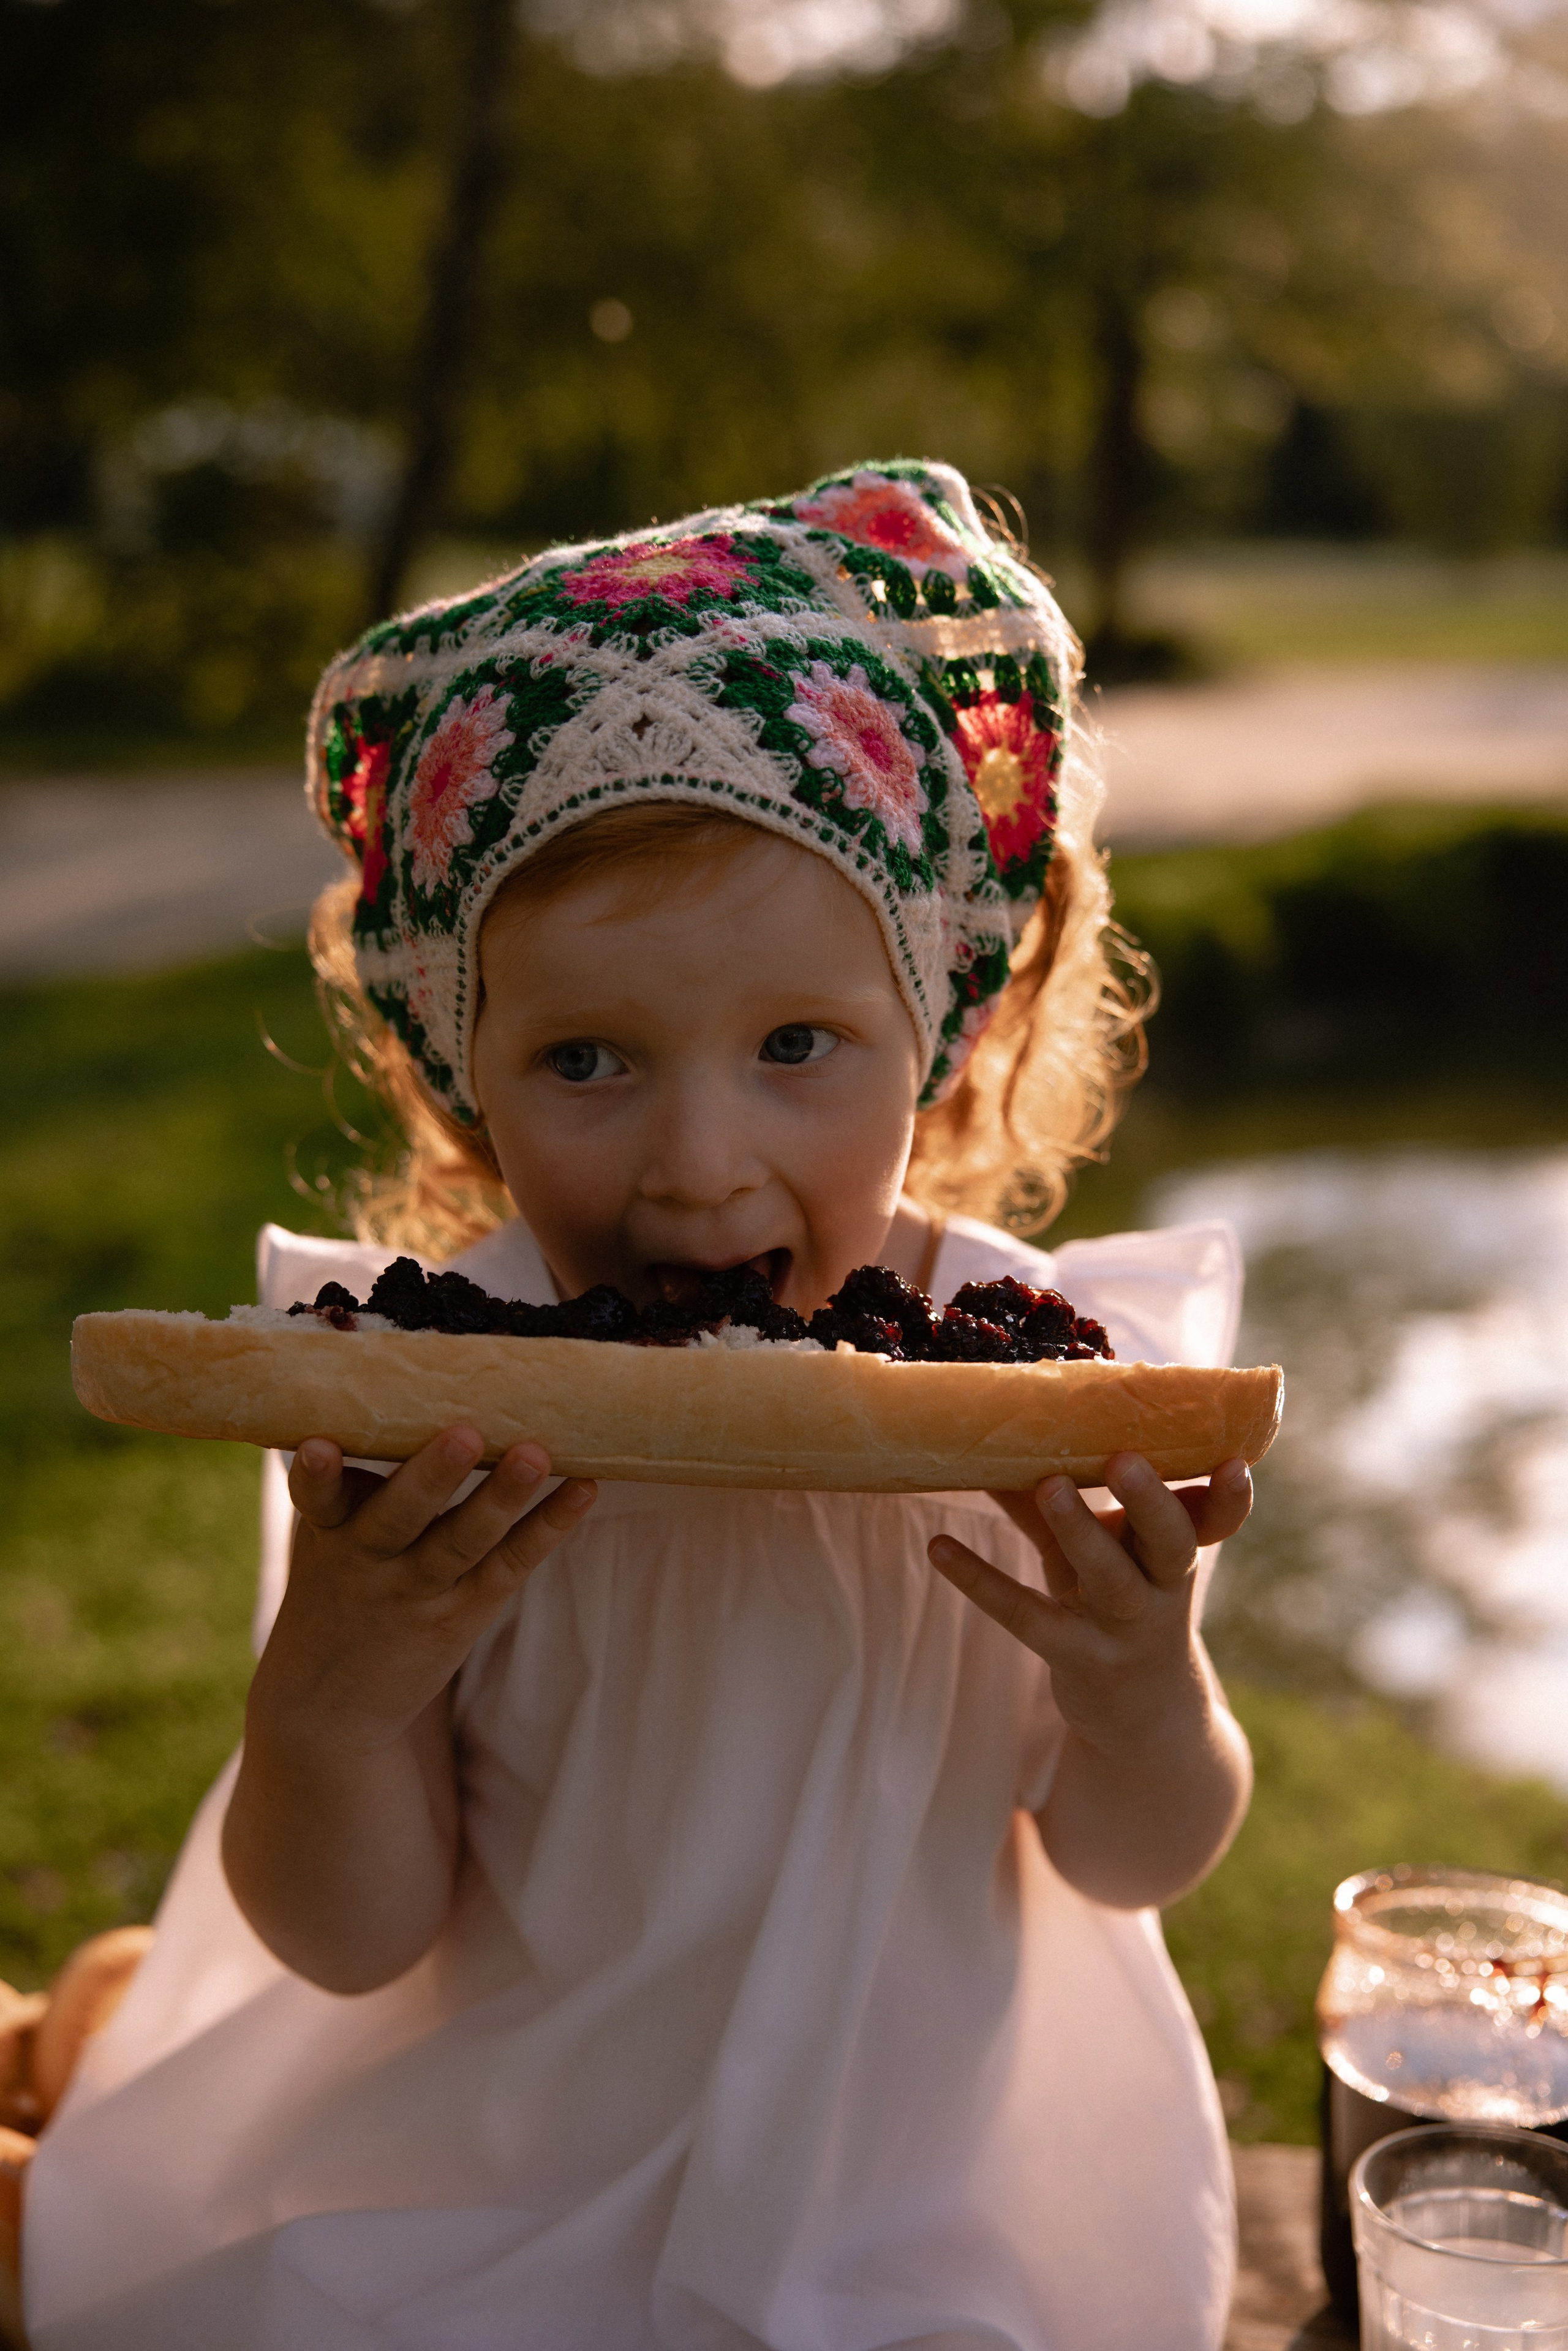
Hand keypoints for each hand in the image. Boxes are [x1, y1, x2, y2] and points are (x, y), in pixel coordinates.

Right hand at [257, 1428, 595, 1755]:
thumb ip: (350, 1484)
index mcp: (328, 1533)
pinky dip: (548, 1527)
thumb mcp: (323, 1540)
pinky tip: (584, 1489)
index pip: (316, 1498)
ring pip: (462, 1541)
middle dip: (430, 1476)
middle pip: (399, 1516)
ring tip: (536, 1454)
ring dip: (502, 1497)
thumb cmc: (333, 1593)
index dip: (317, 1473)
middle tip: (464, 1433)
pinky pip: (511, 1565)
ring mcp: (419, 1590)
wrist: (327, 1708)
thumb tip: (388, 1390)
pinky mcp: (464, 1613)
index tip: (317, 1445)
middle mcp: (370, 1561)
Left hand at [928, 1454, 1250, 1744]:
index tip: (1235, 1464)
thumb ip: (1065, 1492)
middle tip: (1125, 1460)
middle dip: (1151, 1502)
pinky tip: (939, 1547)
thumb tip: (1004, 1431)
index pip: (1215, 1522)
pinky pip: (1028, 1616)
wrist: (1143, 1714)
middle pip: (1170, 1543)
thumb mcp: (1108, 1551)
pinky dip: (981, 1580)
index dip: (1231, 1499)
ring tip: (1047, 1484)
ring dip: (1079, 1530)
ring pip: (1108, 1578)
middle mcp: (1161, 1589)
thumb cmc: (1120, 1606)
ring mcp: (1123, 1628)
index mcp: (1176, 1554)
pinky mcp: (1077, 1657)